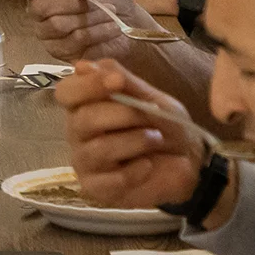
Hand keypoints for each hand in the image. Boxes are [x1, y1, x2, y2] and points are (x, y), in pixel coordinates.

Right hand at [1, 0, 145, 61]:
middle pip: (38, 8)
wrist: (131, 19)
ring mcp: (48, 34)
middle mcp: (37, 13)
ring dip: (88, 16)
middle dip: (73, 1)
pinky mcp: (62, 52)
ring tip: (108, 11)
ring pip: (56, 25)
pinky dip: (97, 30)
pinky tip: (110, 26)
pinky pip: (73, 40)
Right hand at [56, 59, 206, 209]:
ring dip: (133, 142)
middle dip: (122, 115)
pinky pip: (110, 179)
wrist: (189, 161)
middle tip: (149, 117)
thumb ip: (121, 82)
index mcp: (84, 105)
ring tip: (155, 140)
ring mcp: (84, 161)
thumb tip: (81, 66)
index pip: (66, 92)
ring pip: (98, 149)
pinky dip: (136, 171)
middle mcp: (77, 132)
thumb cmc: (164, 125)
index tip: (118, 81)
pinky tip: (148, 166)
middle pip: (82, 120)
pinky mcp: (95, 188)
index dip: (88, 85)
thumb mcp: (151, 97)